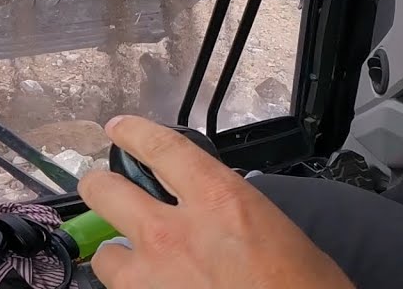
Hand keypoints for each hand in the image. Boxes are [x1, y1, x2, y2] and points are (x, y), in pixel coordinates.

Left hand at [78, 115, 353, 288]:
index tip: (119, 129)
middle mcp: (173, 232)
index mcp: (218, 199)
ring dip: (117, 255)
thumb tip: (222, 217)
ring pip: (105, 255)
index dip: (135, 133)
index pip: (162, 148)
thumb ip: (235, 213)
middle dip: (98, 187)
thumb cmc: (304, 287)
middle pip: (107, 192)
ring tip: (131, 261)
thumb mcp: (276, 230)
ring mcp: (152, 277)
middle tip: (100, 188)